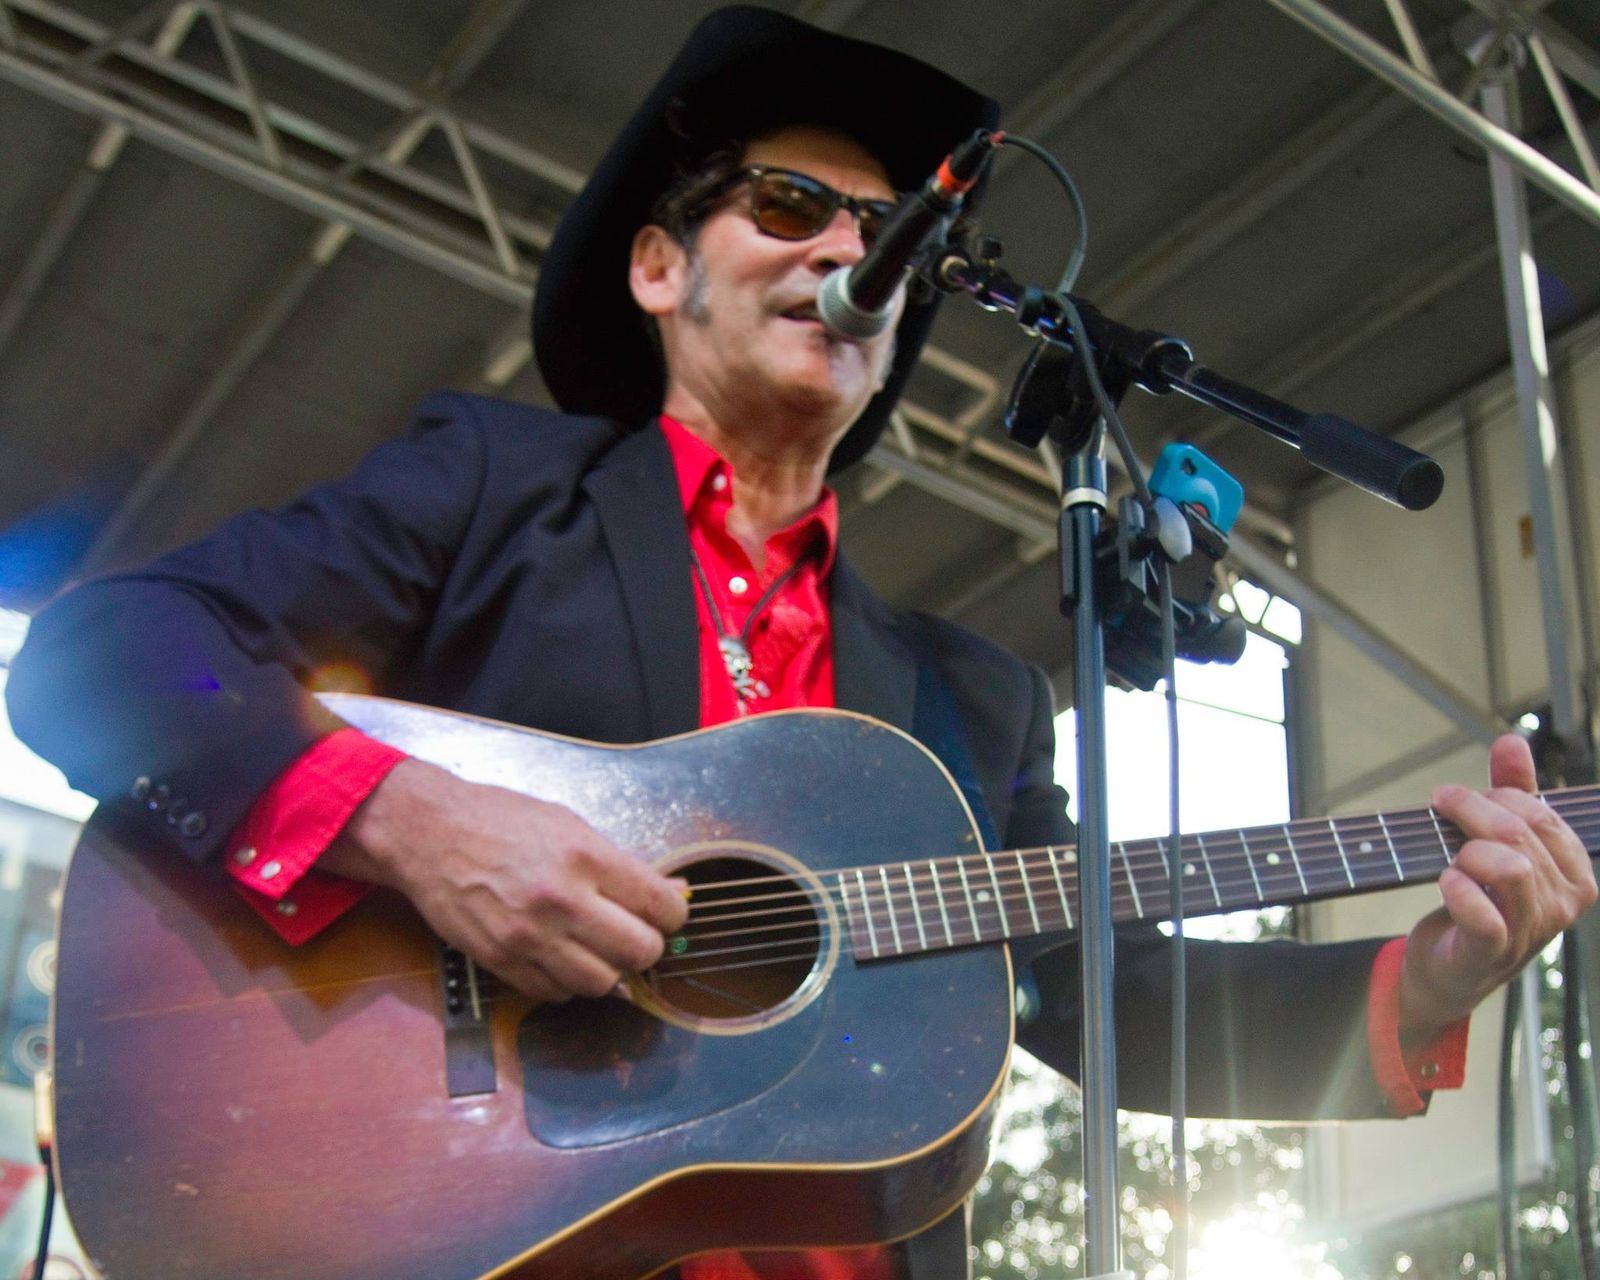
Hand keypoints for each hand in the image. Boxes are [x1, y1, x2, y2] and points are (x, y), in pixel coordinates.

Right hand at [325, 759, 688, 1002]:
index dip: (672, 914)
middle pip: (639, 952)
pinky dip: (568, 982)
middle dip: (645, 946)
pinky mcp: (502, 962)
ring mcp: (530, 937)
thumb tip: (673, 892)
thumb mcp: (570, 825)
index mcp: (587, 858)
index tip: (664, 913)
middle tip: (633, 933)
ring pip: (602, 983)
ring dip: (608, 969)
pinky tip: (561, 956)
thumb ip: (620, 864)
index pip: (661, 907)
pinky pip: (556, 993)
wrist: (430, 834)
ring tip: (596, 947)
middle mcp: (562, 901)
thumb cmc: (502, 822)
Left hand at [1400, 734, 1595, 1043]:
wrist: (1447, 967)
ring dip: (1466, 851)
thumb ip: (1512, 793)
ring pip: (1509, 867)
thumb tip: (1513, 740)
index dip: (1494, 796)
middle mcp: (1562, 903)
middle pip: (1519, 834)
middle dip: (1471, 812)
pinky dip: (1458, 889)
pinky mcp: (1492, 951)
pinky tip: (1445, 882)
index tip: (1455, 798)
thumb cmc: (1478, 899)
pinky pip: (1483, 913)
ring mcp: (1532, 931)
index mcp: (1573, 873)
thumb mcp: (1497, 842)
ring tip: (1450, 858)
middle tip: (1441, 809)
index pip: (1540, 814)